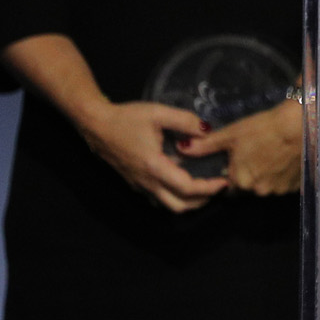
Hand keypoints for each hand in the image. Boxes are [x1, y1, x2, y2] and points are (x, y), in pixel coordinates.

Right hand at [76, 98, 226, 212]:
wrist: (96, 125)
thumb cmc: (126, 118)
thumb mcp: (158, 112)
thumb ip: (185, 121)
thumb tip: (208, 130)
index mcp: (154, 166)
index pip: (187, 188)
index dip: (208, 188)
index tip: (224, 182)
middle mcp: (146, 181)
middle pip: (178, 206)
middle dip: (201, 201)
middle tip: (216, 188)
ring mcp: (139, 185)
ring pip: (166, 204)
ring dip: (188, 201)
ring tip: (204, 186)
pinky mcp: (134, 182)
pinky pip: (157, 197)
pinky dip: (174, 195)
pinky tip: (182, 179)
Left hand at [179, 100, 303, 194]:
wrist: (300, 125)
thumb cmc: (262, 128)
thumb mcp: (231, 134)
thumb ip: (205, 145)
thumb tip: (181, 149)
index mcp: (239, 181)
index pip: (228, 186)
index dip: (232, 173)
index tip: (238, 161)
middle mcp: (257, 191)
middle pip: (249, 187)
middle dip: (250, 175)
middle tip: (256, 155)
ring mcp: (278, 190)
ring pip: (267, 186)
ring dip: (267, 177)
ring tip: (273, 156)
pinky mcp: (296, 187)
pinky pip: (284, 184)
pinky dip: (283, 176)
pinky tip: (285, 160)